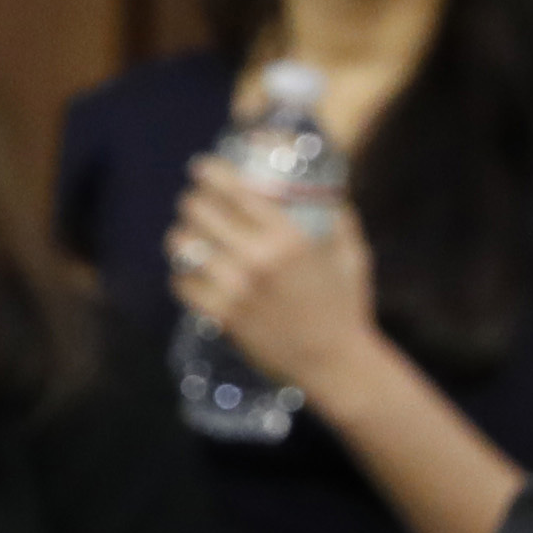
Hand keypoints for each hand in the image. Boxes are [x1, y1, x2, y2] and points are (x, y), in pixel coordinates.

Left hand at [172, 160, 383, 399]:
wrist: (335, 363)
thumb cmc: (346, 307)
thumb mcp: (351, 255)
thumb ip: (340, 218)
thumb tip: (330, 188)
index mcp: (288, 237)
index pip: (233, 190)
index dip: (209, 173)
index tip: (202, 168)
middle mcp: (257, 258)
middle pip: (197, 211)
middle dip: (193, 202)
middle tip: (196, 205)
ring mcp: (235, 289)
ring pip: (182, 245)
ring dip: (183, 237)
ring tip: (189, 237)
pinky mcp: (221, 316)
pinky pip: (181, 283)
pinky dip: (182, 275)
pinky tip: (192, 273)